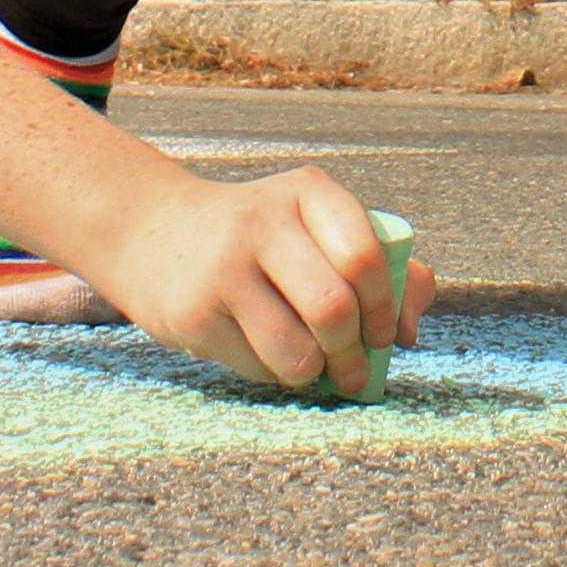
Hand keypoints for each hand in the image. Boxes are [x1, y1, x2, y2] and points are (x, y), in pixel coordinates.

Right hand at [96, 165, 435, 392]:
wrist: (155, 233)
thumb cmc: (264, 239)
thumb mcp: (319, 228)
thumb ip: (386, 264)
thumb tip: (411, 328)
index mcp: (310, 192)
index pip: (366, 256)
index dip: (386, 307)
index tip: (385, 334)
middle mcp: (263, 221)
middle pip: (334, 309)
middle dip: (355, 353)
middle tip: (356, 370)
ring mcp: (223, 268)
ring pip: (299, 352)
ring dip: (318, 373)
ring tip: (315, 366)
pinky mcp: (194, 314)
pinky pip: (260, 368)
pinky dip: (278, 374)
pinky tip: (268, 352)